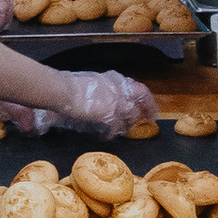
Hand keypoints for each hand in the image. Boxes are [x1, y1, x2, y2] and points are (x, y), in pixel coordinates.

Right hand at [40, 66, 158, 134]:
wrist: (65, 91)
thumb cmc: (73, 84)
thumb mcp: (96, 81)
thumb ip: (109, 88)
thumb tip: (113, 97)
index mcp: (118, 81)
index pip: (141, 91)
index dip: (148, 102)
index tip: (152, 111)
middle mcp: (121, 92)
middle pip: (138, 107)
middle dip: (140, 115)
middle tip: (142, 122)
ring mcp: (116, 105)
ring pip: (129, 119)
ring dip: (124, 126)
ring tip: (117, 129)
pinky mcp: (109, 117)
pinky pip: (115, 130)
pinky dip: (109, 134)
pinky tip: (104, 136)